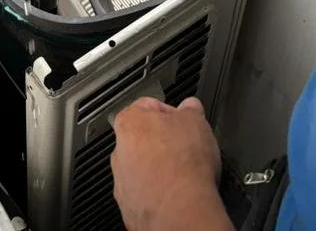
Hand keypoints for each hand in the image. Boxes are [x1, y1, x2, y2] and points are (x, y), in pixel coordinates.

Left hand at [111, 97, 229, 230]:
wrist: (182, 208)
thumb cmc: (184, 165)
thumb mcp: (196, 121)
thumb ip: (191, 109)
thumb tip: (191, 107)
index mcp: (129, 122)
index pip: (148, 106)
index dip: (171, 112)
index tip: (183, 120)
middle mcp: (119, 151)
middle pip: (142, 139)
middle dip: (163, 142)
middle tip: (184, 147)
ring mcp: (122, 181)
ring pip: (141, 168)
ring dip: (159, 168)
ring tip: (182, 173)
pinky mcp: (129, 207)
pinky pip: (144, 194)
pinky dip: (158, 193)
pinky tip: (176, 193)